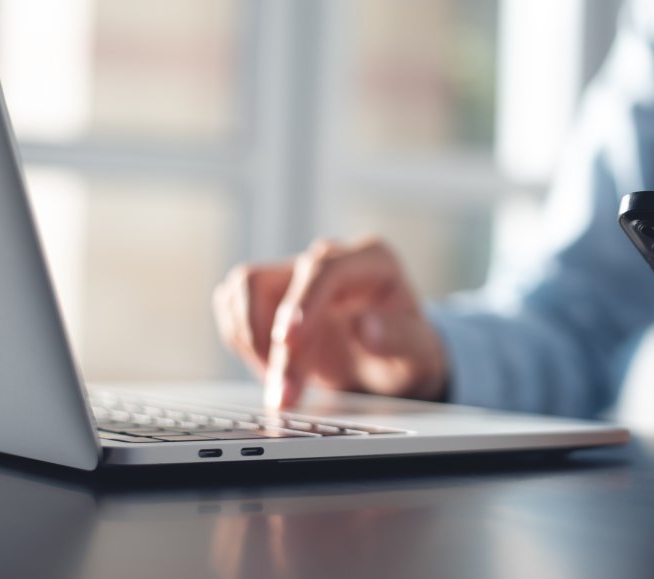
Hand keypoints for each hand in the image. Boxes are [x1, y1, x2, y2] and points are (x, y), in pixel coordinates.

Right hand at [212, 238, 447, 408]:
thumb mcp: (419, 353)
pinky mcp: (274, 296)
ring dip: (248, 339)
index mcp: (372, 260)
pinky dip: (241, 341)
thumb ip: (399, 339)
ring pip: (244, 287)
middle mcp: (330, 260)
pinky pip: (235, 306)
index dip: (302, 303)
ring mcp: (297, 275)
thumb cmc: (410, 351)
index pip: (325, 267)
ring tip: (279, 382)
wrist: (394, 361)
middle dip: (272, 343)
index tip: (290, 342)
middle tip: (285, 393)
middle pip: (277, 282)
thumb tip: (366, 327)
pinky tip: (271, 370)